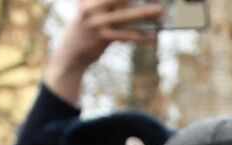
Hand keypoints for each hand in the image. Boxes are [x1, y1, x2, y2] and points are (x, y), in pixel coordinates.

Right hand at [47, 0, 161, 104]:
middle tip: (158, 0)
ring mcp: (97, 22)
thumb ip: (109, 7)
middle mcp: (92, 8)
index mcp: (89, 0)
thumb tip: (133, 4)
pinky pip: (126, 35)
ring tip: (160, 11)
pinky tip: (152, 36)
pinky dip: (141, 36)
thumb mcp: (92, 14)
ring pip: (126, 16)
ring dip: (145, 13)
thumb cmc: (87, 31)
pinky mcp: (102, 37)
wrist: (71, 53)